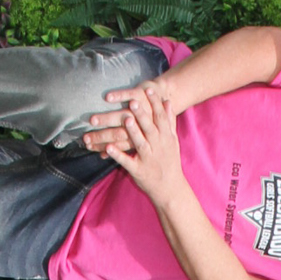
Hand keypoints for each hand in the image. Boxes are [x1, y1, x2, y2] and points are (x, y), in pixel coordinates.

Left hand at [90, 81, 184, 203]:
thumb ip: (169, 121)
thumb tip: (168, 102)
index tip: (149, 89)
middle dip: (142, 115)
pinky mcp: (138, 170)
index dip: (155, 103)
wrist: (171, 190)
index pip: (160, 118)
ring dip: (132, 132)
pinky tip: (108, 148)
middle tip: (133, 102)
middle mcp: (158, 147)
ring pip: (140, 143)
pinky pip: (127, 162)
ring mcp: (148, 159)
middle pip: (150, 128)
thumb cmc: (170, 163)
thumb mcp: (172, 141)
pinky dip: (118, 155)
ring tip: (125, 120)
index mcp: (165, 138)